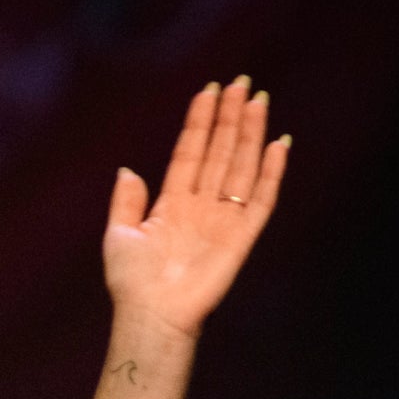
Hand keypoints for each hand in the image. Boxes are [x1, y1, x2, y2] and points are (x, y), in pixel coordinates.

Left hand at [102, 77, 286, 339]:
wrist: (152, 316)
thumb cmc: (132, 283)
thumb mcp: (119, 235)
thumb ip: (125, 201)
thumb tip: (128, 169)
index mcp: (173, 203)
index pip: (191, 151)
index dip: (200, 121)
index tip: (209, 91)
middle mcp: (202, 206)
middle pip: (220, 151)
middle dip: (230, 117)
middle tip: (241, 82)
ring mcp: (223, 219)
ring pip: (241, 166)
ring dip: (250, 133)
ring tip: (257, 100)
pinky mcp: (242, 237)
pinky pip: (261, 199)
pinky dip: (271, 173)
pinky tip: (279, 145)